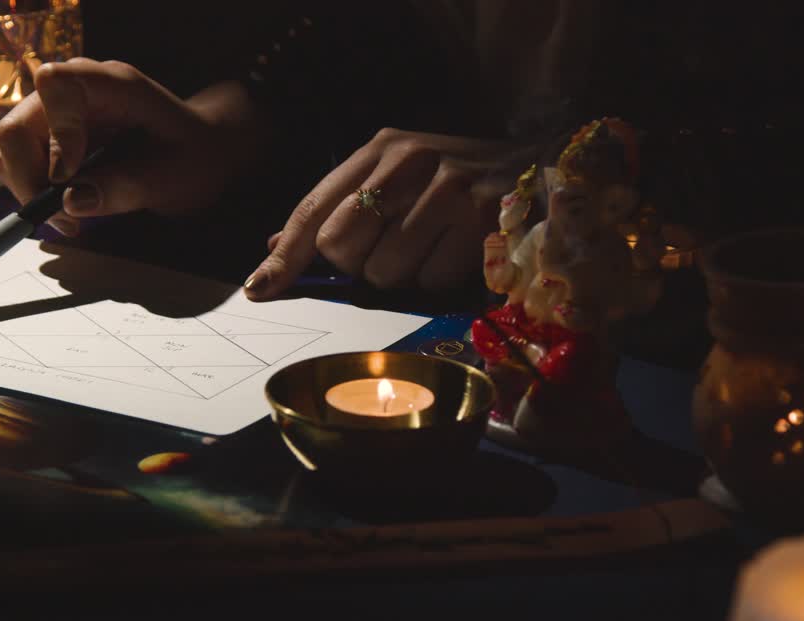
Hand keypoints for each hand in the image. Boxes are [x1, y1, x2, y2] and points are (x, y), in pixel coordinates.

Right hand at [0, 59, 267, 235]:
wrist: (201, 153)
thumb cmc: (194, 156)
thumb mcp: (171, 177)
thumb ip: (126, 187)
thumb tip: (70, 202)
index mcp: (110, 84)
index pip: (55, 85)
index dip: (55, 131)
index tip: (69, 175)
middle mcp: (74, 92)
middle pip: (16, 126)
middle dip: (30, 179)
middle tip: (64, 218)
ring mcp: (56, 115)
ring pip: (10, 149)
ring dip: (29, 191)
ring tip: (70, 221)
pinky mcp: (49, 140)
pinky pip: (20, 165)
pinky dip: (34, 193)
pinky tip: (69, 213)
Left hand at [245, 128, 514, 298]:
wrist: (544, 166)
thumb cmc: (461, 180)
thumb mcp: (399, 176)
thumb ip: (340, 207)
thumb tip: (278, 244)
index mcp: (382, 148)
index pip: (315, 208)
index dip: (285, 256)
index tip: (259, 290)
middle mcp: (409, 161)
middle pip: (341, 246)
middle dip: (358, 265)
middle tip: (390, 251)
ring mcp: (445, 189)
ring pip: (385, 271)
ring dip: (404, 274)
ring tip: (433, 247)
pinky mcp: (478, 219)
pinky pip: (430, 281)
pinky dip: (440, 279)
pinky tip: (460, 252)